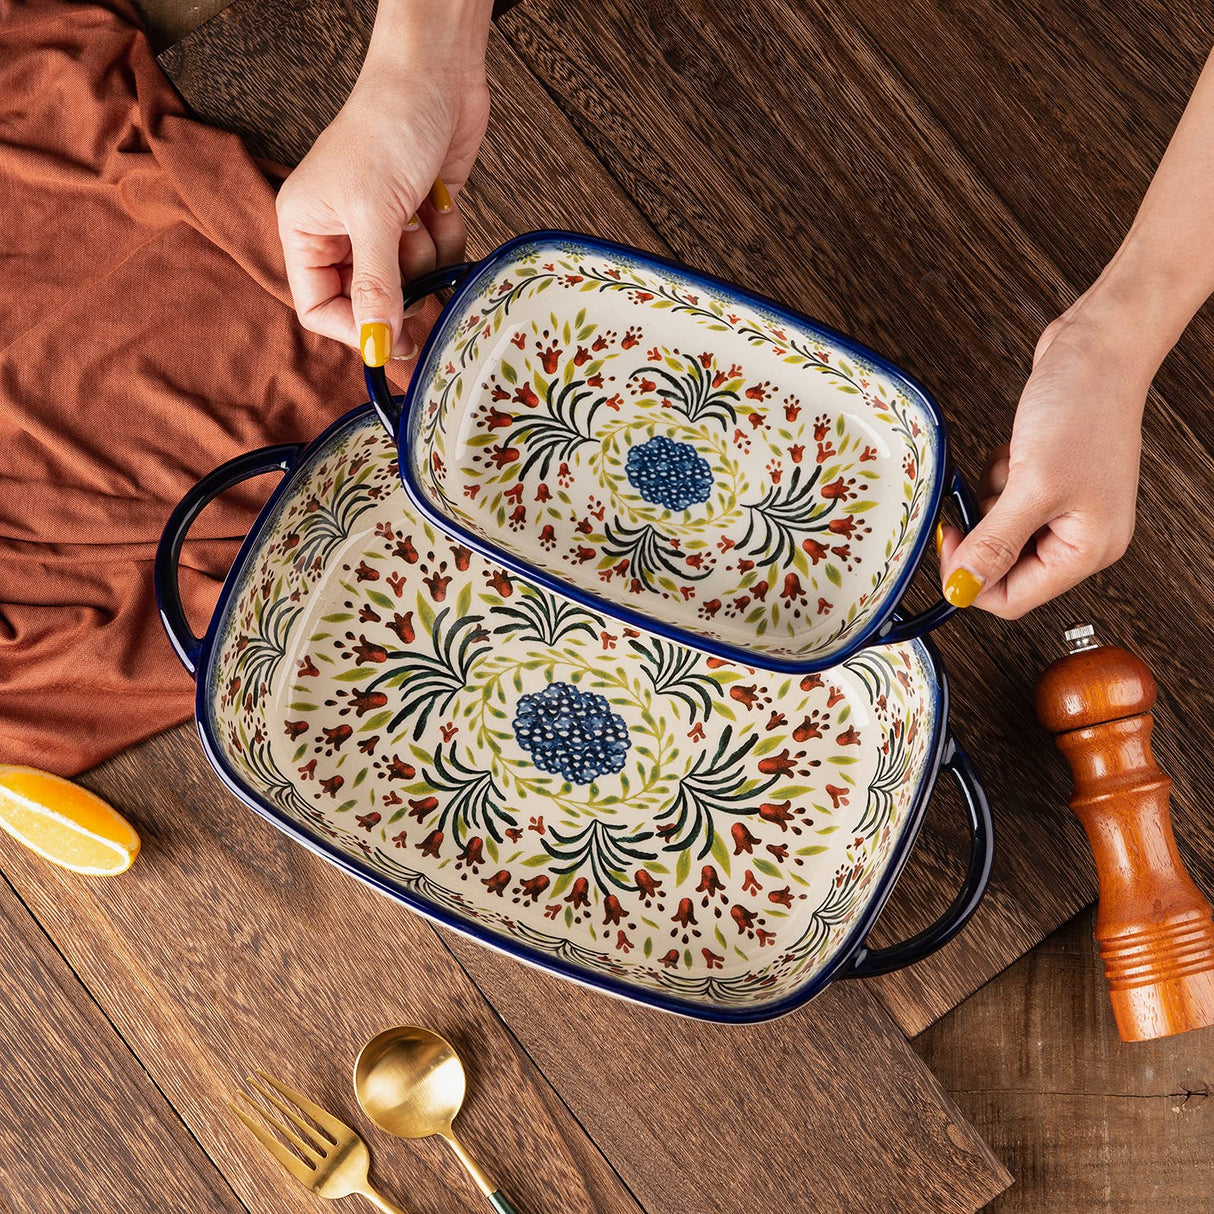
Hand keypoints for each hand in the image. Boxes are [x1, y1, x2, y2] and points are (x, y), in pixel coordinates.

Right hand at [275, 26, 489, 364]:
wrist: (436, 73)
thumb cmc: (388, 125)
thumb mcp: (375, 215)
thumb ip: (375, 287)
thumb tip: (376, 348)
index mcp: (305, 229)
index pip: (317, 308)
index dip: (355, 330)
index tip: (394, 341)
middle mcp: (339, 233)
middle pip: (369, 302)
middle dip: (402, 291)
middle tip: (424, 279)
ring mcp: (383, 228)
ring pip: (410, 283)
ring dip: (428, 257)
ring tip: (424, 214)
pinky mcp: (422, 219)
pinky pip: (439, 258)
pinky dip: (447, 237)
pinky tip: (441, 202)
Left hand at [938, 297, 1149, 617]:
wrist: (1097, 347)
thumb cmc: (1084, 409)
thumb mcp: (1032, 486)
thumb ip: (995, 543)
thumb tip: (962, 588)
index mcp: (1087, 550)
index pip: (1014, 599)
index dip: (972, 579)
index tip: (950, 543)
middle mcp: (1080, 535)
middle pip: (1004, 565)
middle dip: (985, 529)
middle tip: (985, 496)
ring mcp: (1064, 507)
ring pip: (998, 530)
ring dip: (990, 499)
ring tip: (1012, 465)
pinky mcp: (1048, 480)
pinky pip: (1003, 498)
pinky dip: (997, 477)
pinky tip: (1015, 452)